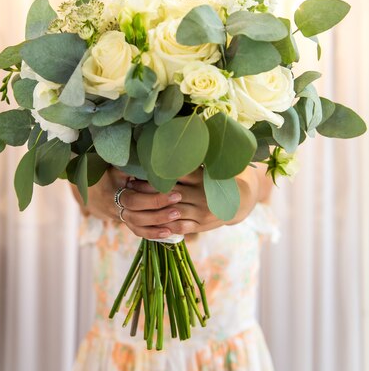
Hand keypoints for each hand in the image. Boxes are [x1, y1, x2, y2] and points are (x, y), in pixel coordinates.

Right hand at [70, 166, 182, 236]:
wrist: (89, 187)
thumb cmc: (106, 171)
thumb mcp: (117, 166)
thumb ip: (134, 166)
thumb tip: (157, 162)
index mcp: (113, 192)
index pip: (134, 199)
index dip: (153, 198)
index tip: (174, 191)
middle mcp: (114, 208)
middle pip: (137, 215)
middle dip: (159, 212)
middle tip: (179, 205)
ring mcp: (119, 217)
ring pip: (138, 226)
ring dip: (158, 224)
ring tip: (178, 219)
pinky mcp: (124, 222)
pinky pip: (138, 231)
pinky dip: (153, 233)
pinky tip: (168, 232)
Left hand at [123, 165, 262, 237]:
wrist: (240, 200)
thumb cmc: (215, 179)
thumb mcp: (206, 167)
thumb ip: (188, 161)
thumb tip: (165, 144)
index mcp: (202, 177)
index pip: (176, 173)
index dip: (156, 172)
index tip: (139, 169)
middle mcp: (201, 193)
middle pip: (170, 192)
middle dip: (148, 190)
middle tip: (130, 185)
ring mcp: (201, 211)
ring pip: (172, 211)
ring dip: (152, 208)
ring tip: (135, 204)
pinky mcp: (200, 225)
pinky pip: (179, 227)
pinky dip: (164, 226)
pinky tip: (150, 221)